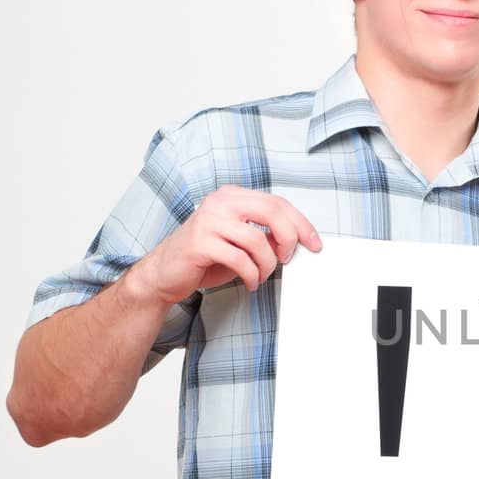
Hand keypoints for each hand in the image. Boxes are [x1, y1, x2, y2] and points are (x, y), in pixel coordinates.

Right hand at [125, 186, 321, 304]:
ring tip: (261, 276)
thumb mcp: (241, 242)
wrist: (164, 273)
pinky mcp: (200, 242)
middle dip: (290, 239)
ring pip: (259, 241)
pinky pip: (241, 260)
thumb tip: (296, 241)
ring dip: (268, 265)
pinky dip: (252, 276)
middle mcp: (221, 202)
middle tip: (288, 259)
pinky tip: (250, 282)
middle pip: (273, 213)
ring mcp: (209, 220)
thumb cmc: (205, 257)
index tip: (315, 243)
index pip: (278, 203)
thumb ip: (265, 236)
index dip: (302, 224)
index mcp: (233, 196)